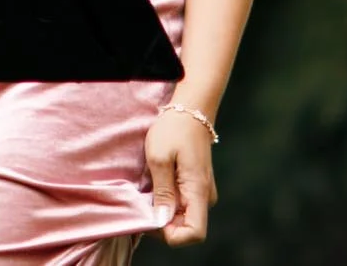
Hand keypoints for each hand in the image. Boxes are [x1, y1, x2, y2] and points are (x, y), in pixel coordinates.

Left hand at [146, 106, 216, 244]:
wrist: (190, 110)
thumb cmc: (173, 130)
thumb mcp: (159, 158)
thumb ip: (162, 192)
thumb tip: (162, 221)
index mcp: (198, 192)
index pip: (194, 233)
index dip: (172, 235)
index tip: (151, 219)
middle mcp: (204, 197)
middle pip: (185, 228)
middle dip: (162, 224)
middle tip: (142, 204)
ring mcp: (201, 192)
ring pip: (182, 217)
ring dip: (163, 212)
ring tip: (146, 192)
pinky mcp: (196, 187)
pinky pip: (182, 205)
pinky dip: (166, 203)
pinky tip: (153, 187)